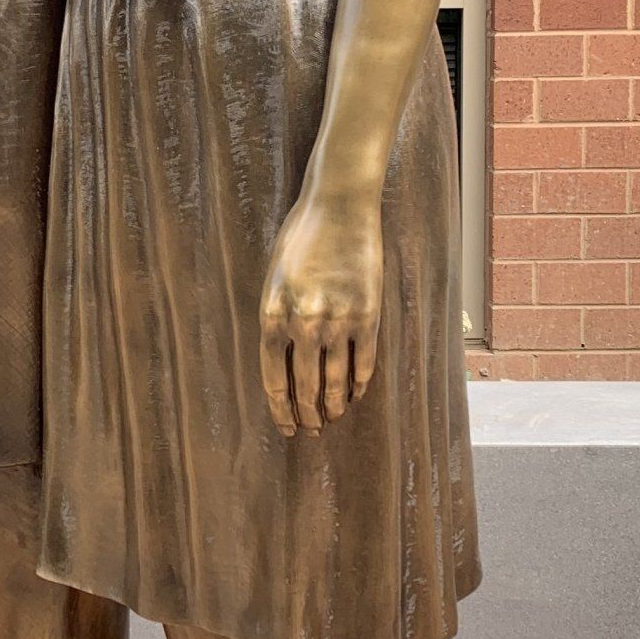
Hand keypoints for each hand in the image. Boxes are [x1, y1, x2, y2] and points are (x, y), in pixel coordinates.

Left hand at [258, 190, 383, 437]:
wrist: (338, 207)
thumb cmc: (301, 238)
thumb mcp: (274, 279)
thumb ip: (277, 319)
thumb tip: (283, 360)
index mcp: (272, 317)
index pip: (273, 381)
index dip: (280, 411)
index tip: (286, 427)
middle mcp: (303, 325)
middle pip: (304, 389)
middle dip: (306, 417)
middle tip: (311, 431)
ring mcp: (337, 322)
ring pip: (335, 383)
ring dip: (333, 407)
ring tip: (333, 418)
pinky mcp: (367, 315)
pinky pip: (363, 363)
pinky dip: (358, 384)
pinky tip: (355, 394)